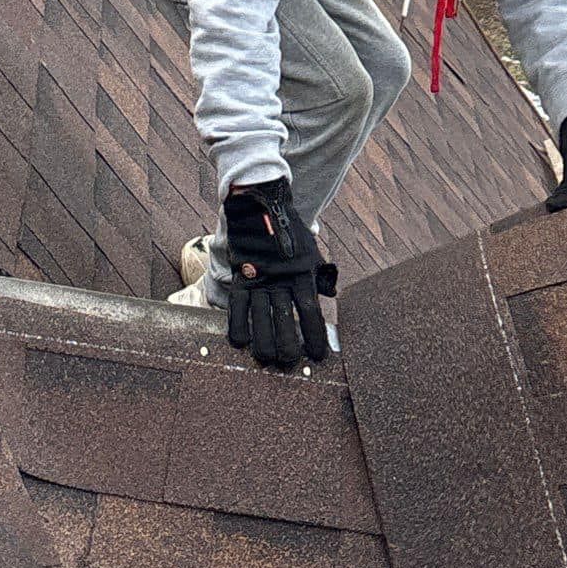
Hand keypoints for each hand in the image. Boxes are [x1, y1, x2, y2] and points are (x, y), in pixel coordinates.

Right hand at [223, 181, 336, 369]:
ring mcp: (258, 278)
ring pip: (260, 320)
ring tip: (267, 359)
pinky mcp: (240, 276)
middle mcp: (280, 279)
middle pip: (284, 322)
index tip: (318, 356)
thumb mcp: (310, 252)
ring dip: (263, 344)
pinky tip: (241, 342)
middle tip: (289, 363)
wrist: (261, 204)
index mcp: (301, 274)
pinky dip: (237, 326)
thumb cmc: (290, 233)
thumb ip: (317, 276)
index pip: (310, 313)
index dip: (314, 337)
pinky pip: (237, 306)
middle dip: (287, 347)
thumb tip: (329, 296)